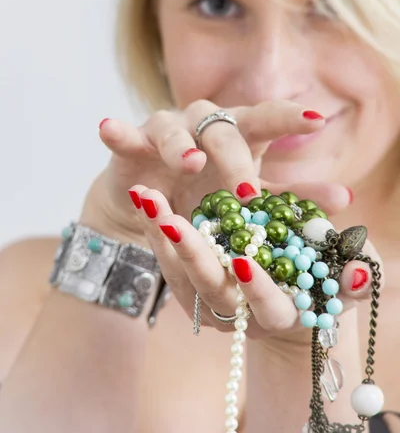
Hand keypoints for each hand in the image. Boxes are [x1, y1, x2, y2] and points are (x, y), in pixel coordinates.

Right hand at [80, 99, 350, 241]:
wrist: (152, 206)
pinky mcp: (131, 143)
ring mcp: (165, 130)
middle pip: (222, 127)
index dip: (289, 117)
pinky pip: (123, 134)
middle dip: (234, 156)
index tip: (317, 119)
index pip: (266, 119)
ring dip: (181, 143)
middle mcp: (203, 125)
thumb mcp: (248, 201)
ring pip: (174, 127)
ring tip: (190, 162)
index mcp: (237, 134)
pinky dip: (118, 132)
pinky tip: (108, 128)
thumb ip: (290, 197)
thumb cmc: (206, 197)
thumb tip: (345, 198)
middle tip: (245, 191)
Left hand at [127, 184, 382, 340]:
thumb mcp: (344, 273)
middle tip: (174, 220)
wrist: (289, 287)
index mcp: (280, 311)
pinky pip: (166, 261)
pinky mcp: (189, 286)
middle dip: (193, 255)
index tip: (242, 259)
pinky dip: (154, 230)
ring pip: (181, 275)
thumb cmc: (322, 274)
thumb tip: (359, 271)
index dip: (257, 288)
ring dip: (162, 237)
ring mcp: (210, 302)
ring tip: (148, 198)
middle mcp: (240, 313)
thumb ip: (353, 274)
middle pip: (212, 290)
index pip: (267, 306)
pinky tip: (143, 198)